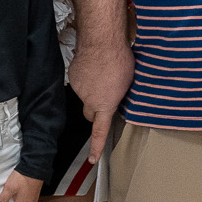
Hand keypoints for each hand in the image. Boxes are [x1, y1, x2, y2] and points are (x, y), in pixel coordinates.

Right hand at [71, 40, 134, 163]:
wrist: (101, 42)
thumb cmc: (119, 59)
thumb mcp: (129, 82)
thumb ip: (121, 95)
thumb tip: (118, 96)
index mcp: (105, 105)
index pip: (100, 131)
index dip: (96, 146)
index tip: (93, 158)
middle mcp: (89, 100)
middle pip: (90, 113)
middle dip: (96, 110)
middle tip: (106, 98)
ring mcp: (79, 89)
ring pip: (85, 95)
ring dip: (93, 89)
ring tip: (104, 73)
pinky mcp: (73, 76)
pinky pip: (80, 82)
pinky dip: (86, 77)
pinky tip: (95, 66)